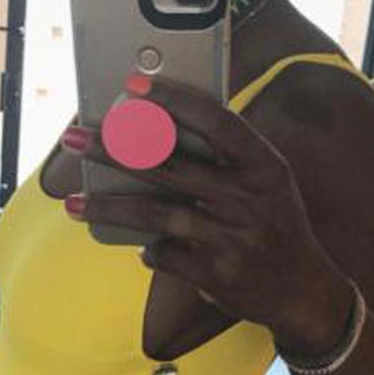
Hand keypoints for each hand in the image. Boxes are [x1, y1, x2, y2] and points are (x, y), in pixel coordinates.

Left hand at [62, 73, 353, 355]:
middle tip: (74, 137)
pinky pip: (164, 254)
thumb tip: (160, 128)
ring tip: (72, 204)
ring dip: (108, 208)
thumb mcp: (267, 181)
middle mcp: (248, 197)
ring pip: (155, 214)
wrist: (302, 289)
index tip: (133, 84)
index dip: (173, 99)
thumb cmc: (274, 222)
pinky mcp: (218, 273)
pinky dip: (148, 250)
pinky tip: (142, 247)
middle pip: (168, 165)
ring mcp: (233, 236)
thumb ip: (226, 158)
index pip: (215, 120)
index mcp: (264, 164)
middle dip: (114, 149)